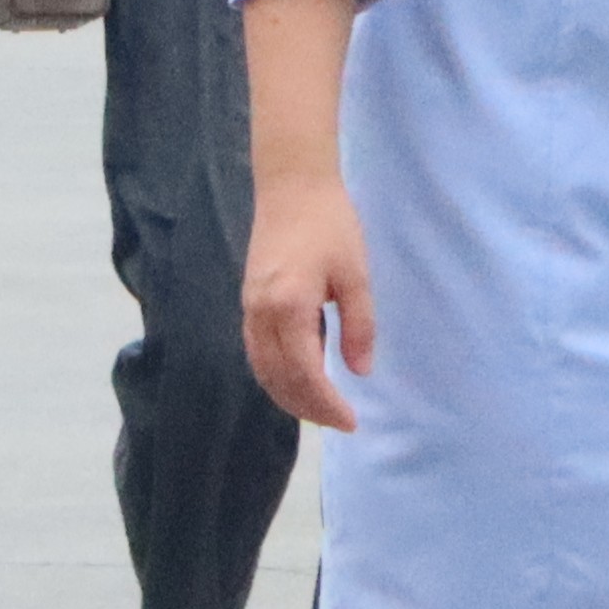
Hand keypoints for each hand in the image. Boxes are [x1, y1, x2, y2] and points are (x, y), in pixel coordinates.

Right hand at [242, 169, 373, 432]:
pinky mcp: (249, 300)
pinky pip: (257, 350)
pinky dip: (275, 374)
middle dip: (307, 407)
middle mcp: (261, 313)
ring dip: (287, 395)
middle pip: (277, 377)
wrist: (292, 186)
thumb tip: (359, 371)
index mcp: (289, 307)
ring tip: (318, 409)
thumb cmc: (330, 225)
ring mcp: (250, 307)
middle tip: (338, 422)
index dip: (327, 403)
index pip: (304, 372)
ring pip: (261, 367)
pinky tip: (297, 377)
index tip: (351, 421)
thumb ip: (358, 327)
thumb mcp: (356, 276)